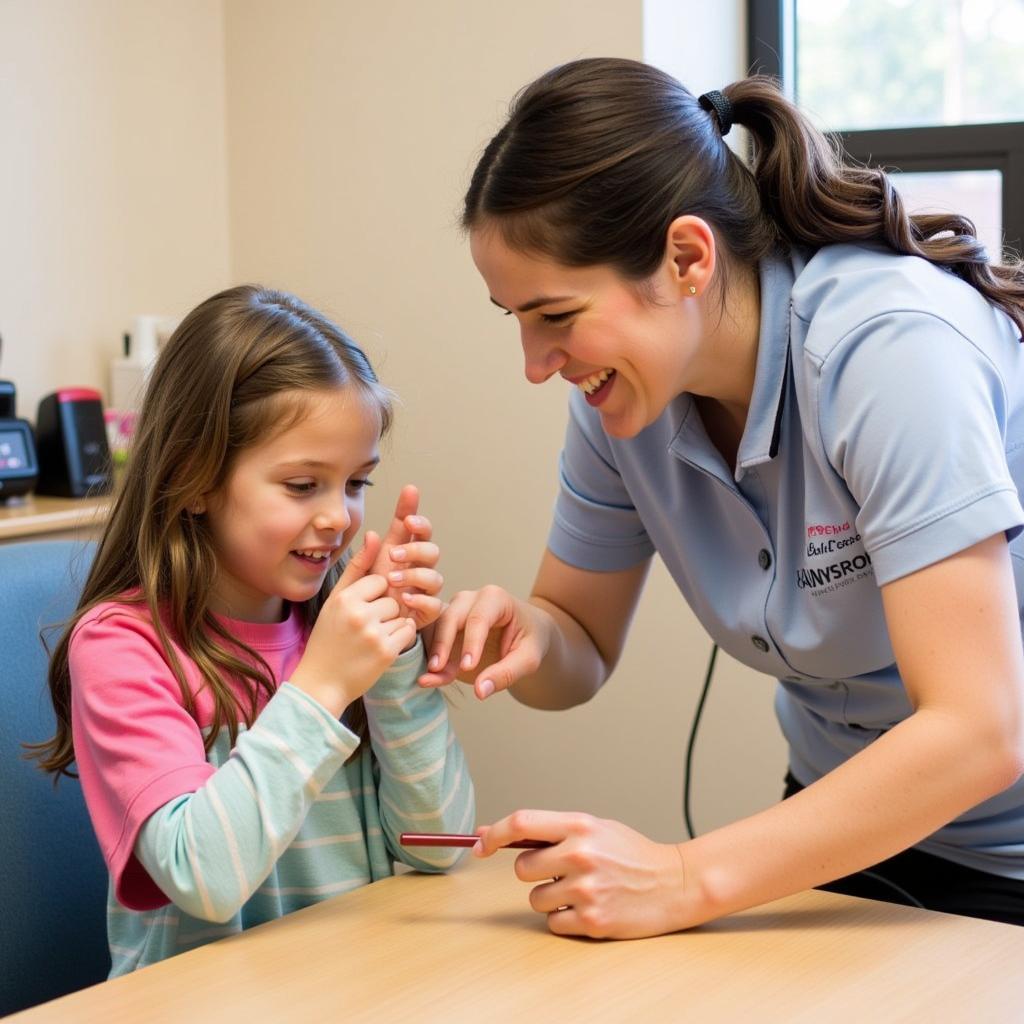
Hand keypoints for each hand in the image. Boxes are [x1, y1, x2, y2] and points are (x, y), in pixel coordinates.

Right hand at [290, 531, 416, 715]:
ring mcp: (374, 633)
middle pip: (393, 599)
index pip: (379, 581)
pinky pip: (408, 632)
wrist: (321, 683)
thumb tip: (374, 533)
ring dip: (393, 626)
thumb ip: (358, 567)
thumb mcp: (336, 600)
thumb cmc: (328, 639)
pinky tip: (379, 649)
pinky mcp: (387, 652)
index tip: (361, 612)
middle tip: (363, 630)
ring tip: (369, 640)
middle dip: (385, 613)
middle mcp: (359, 613)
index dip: (374, 596)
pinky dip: (399, 639)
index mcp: (345, 598)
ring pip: (402, 615)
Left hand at [370, 484, 443, 631]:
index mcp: (405, 553)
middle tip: (392, 554)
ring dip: (414, 575)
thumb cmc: (368, 597)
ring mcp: (425, 591)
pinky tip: (405, 598)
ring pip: (435, 577)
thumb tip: (372, 533)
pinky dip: (421, 599)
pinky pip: (435, 604)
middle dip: (415, 549)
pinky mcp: (427, 612)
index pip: (418, 531)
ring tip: (391, 579)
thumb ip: (367, 552)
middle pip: (432, 551)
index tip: (407, 519)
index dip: (418, 521)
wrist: (365, 630)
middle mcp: (420, 569)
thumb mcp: (363, 573)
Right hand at [418, 585, 550, 699]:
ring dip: (432, 651)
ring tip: (431, 676)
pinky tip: (428, 677)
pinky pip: (430, 636)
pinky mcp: (443, 624)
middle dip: (442, 643)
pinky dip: (427, 655)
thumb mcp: (528, 659)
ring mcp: (454, 609)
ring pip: (434, 625)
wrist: (525, 634)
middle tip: (438, 670)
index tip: (467, 667)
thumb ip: (506, 674)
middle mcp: (470, 599)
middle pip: (450, 617)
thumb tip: (481, 691)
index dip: (471, 643)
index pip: (479, 618)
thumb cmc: (529, 641)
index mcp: (495, 598)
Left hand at [474, 810, 687, 938]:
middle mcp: (580, 855)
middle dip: (534, 872)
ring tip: (581, 889)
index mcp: (580, 825)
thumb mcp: (594, 829)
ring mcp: (586, 890)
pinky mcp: (592, 921)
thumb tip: (489, 833)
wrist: (675, 883)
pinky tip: (588, 908)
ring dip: (550, 897)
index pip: (521, 822)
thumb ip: (547, 831)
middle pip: (521, 867)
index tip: (480, 845)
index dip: (494, 833)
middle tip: (561, 870)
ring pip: (535, 898)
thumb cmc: (631, 853)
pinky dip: (564, 919)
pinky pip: (553, 923)